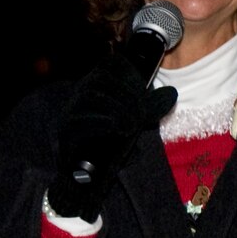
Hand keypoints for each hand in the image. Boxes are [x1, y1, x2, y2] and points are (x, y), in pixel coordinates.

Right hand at [45, 53, 176, 221]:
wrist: (88, 174)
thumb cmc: (111, 142)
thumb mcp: (135, 120)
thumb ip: (151, 107)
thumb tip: (171, 93)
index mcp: (98, 84)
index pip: (110, 63)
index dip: (129, 73)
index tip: (144, 91)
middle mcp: (81, 92)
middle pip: (100, 78)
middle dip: (127, 95)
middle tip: (141, 115)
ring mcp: (70, 110)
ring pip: (90, 95)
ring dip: (117, 109)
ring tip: (131, 126)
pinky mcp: (65, 130)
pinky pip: (80, 119)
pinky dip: (103, 123)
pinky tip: (118, 130)